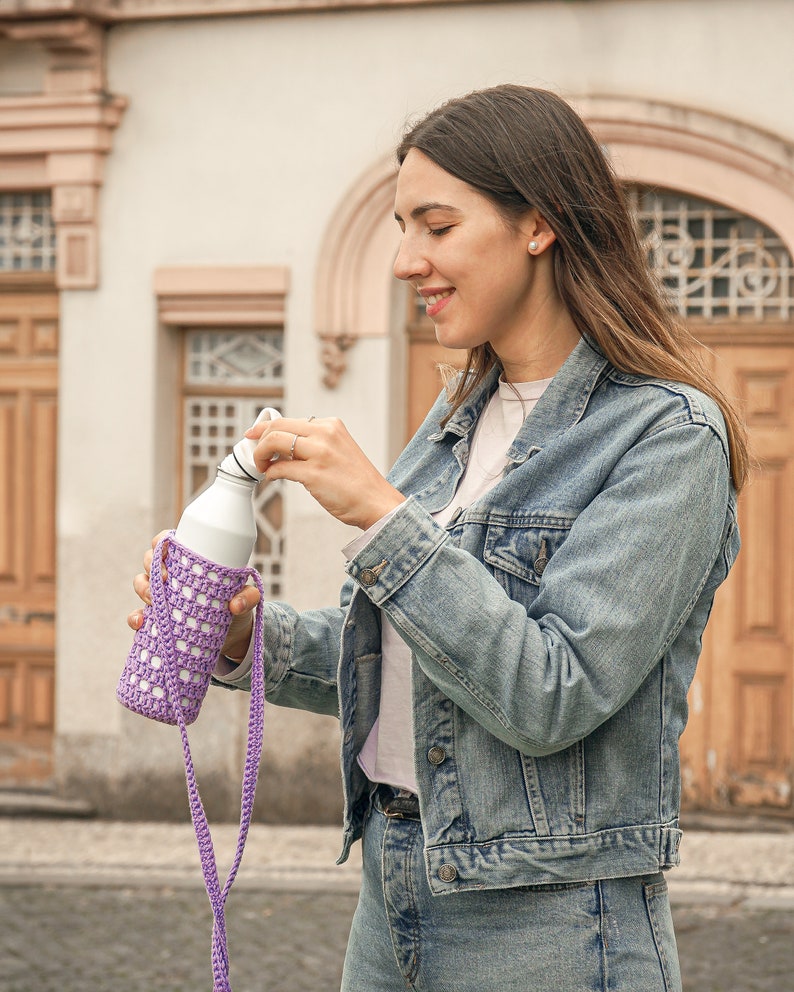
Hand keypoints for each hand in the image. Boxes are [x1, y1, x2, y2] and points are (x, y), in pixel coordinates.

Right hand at [126, 531, 260, 661]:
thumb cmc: (236, 606)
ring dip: (143, 589)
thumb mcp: (246, 599)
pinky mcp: (159, 618)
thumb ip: (248, 597)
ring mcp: (164, 596)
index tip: (163, 548)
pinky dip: (135, 618)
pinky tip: (140, 622)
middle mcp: (174, 575)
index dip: (161, 541)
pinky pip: (139, 615)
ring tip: (152, 600)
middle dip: (151, 565)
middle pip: (152, 560)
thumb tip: (235, 604)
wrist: (233, 637)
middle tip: (164, 578)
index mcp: (192, 561)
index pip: (170, 543)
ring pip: (142, 583)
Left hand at [249, 416, 404, 529]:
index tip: (254, 435)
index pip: (289, 420)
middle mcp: (326, 433)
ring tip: (263, 467)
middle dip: (259, 439)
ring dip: (261, 455)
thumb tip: (279, 446)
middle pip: (277, 426)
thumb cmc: (356, 482)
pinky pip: (280, 468)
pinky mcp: (314, 473)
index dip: (266, 428)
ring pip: (274, 442)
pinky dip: (271, 472)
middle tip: (255, 453)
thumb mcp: (337, 450)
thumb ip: (312, 444)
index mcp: (331, 425)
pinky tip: (273, 477)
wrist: (376, 502)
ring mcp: (320, 453)